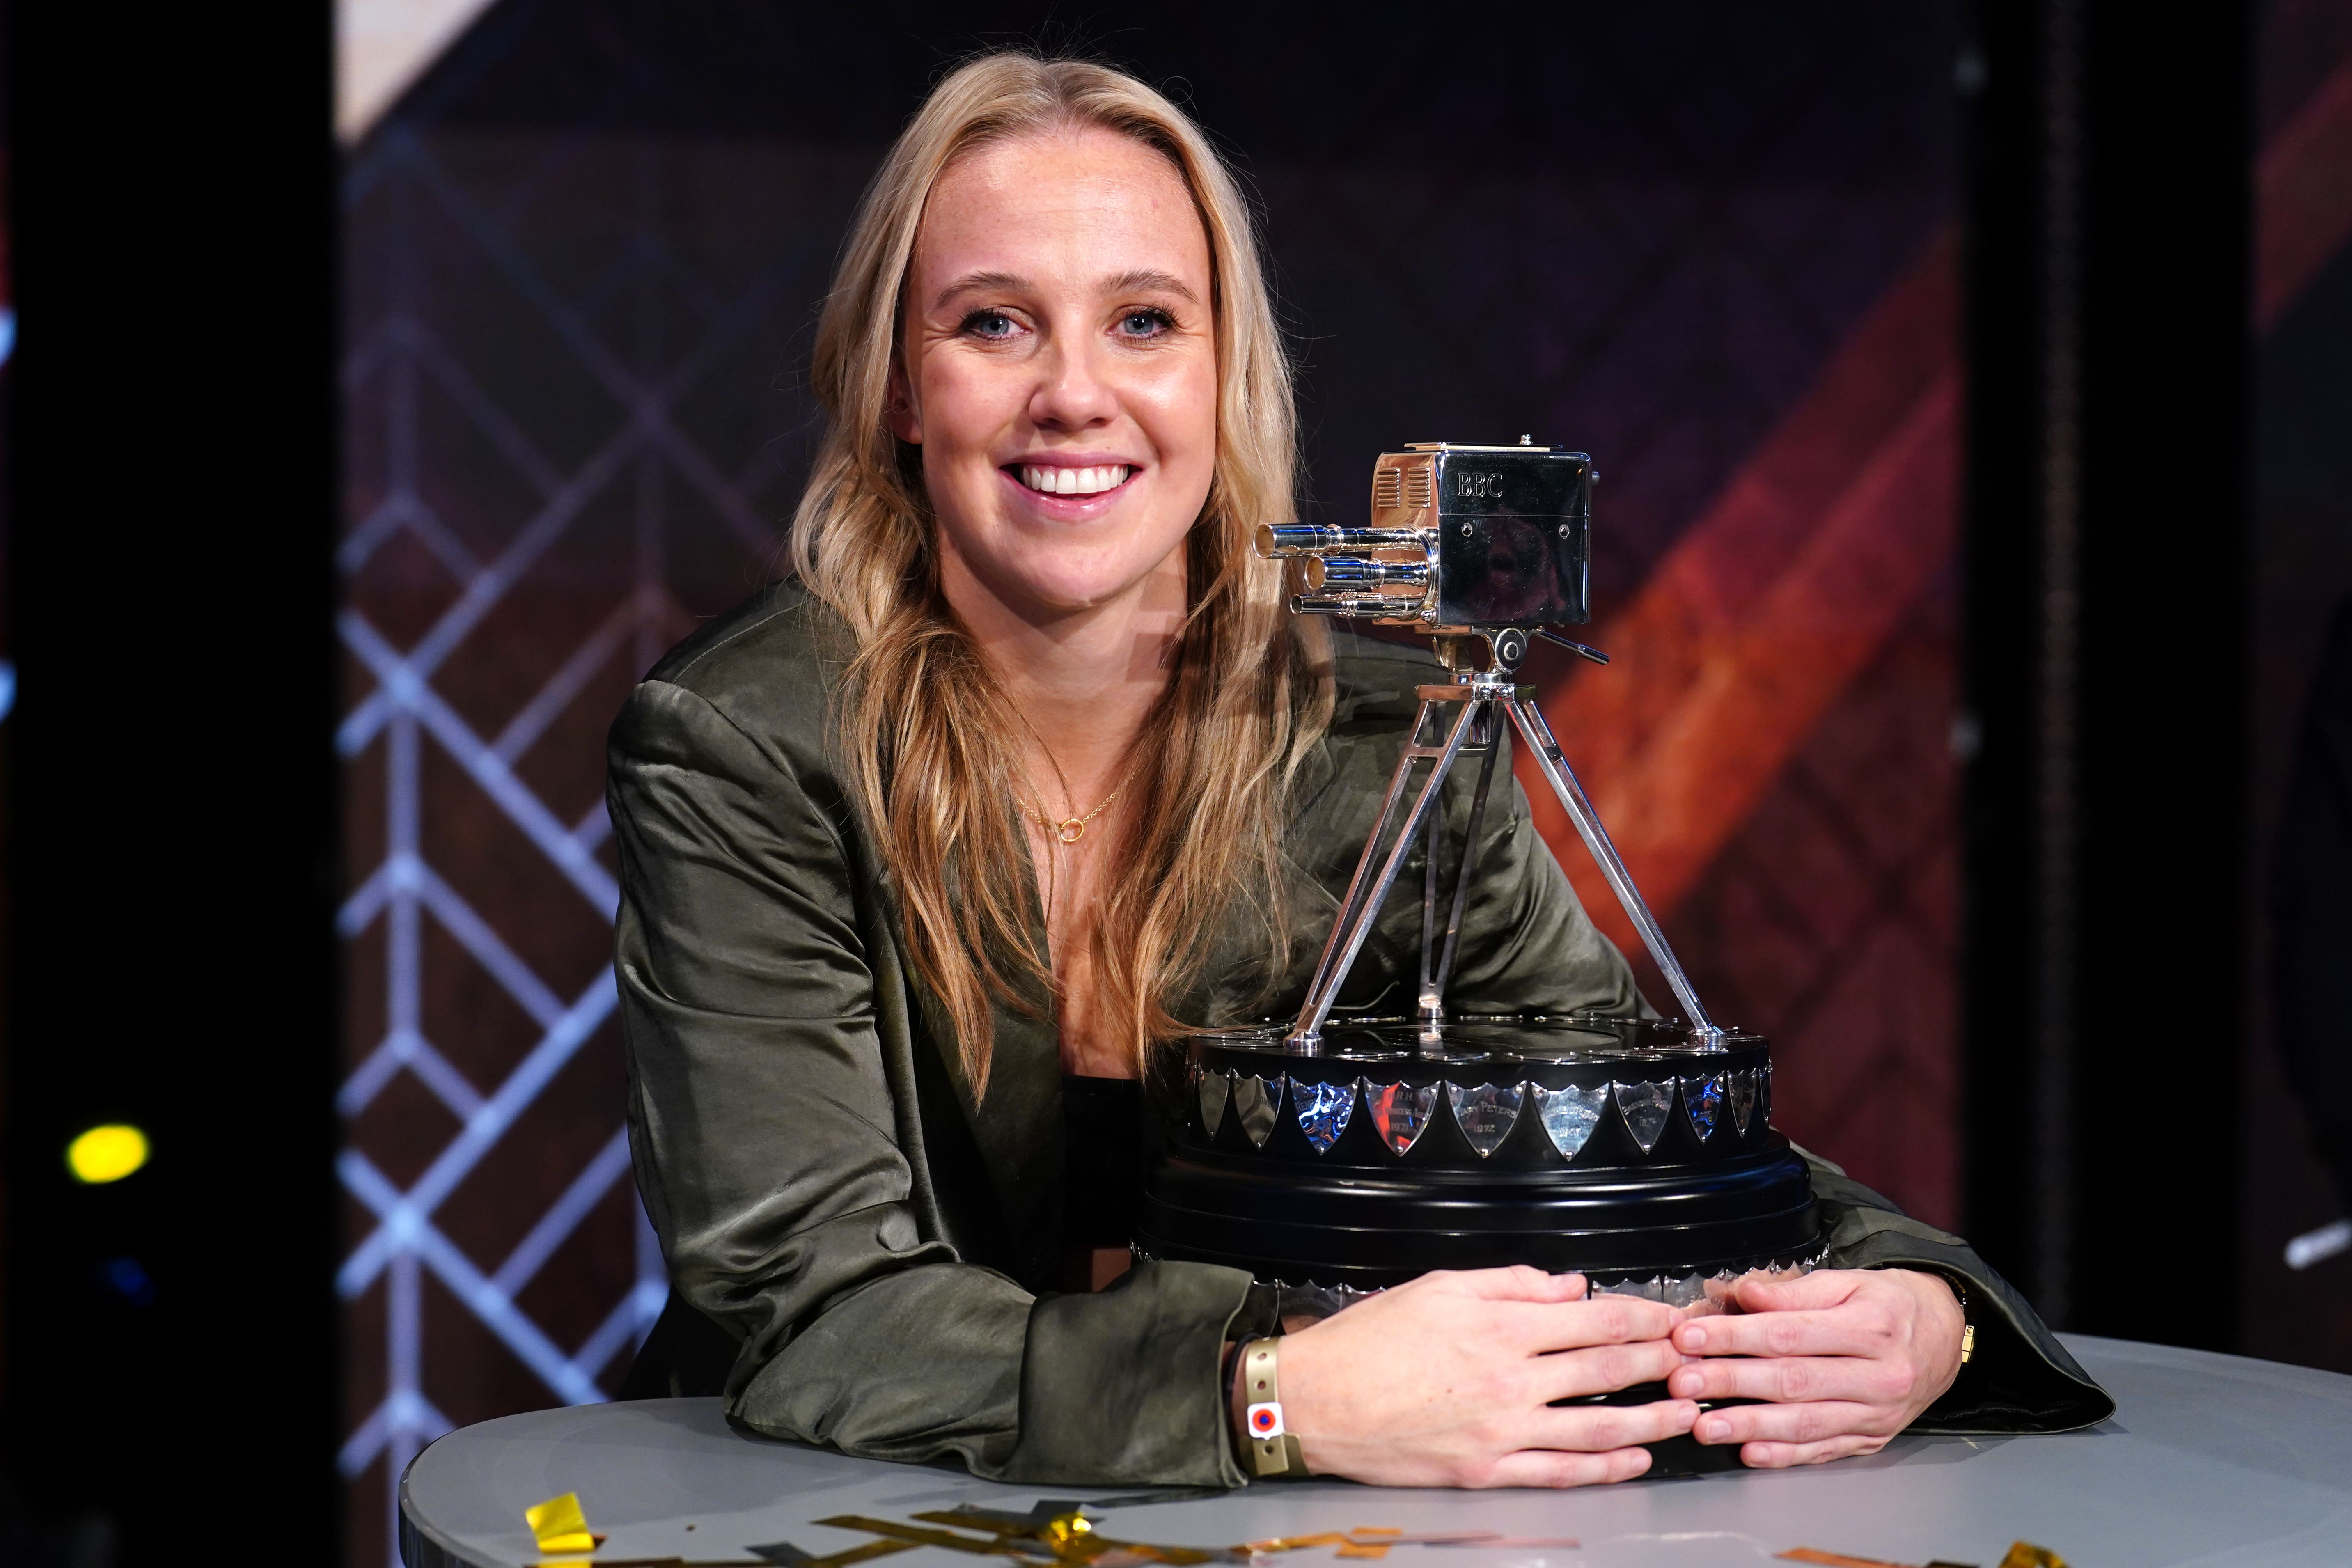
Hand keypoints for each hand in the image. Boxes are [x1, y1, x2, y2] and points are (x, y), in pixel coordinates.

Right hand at [1263, 1267, 1698, 1487]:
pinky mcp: (1487, 1470)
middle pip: (1605, 1369)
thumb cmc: (1370, 1341)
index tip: (1672, 1317)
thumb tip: (1570, 1286)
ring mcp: (1501, 1429)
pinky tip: (1636, 1460)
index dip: (1642, 1317)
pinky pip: (1561, 1471)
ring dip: (1651, 1420)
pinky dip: (1605, 1468)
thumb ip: (1510, 1282)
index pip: (1592, 1317)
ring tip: (1688, 1412)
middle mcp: (1508, 1377)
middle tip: (1698, 1359)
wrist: (1316, 1400)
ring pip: (1597, 1426)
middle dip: (1660, 1363)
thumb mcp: (1438, 1286)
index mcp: (1497, 1324)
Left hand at [1666, 1268, 1963, 1467]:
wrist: (1943, 1338)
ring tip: (1704, 1425)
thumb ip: (1793, 1291)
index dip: (1736, 1337)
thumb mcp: (1848, 1283)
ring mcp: (1876, 1414)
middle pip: (1793, 1381)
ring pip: (1805, 1423)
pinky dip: (1784, 1455)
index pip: (1790, 1334)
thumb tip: (1743, 1293)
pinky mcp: (1871, 1439)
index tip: (1691, 1337)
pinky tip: (1750, 1453)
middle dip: (1731, 1382)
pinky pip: (1822, 1450)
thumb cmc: (1887, 1305)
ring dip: (1749, 1426)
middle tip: (1683, 1383)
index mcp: (1871, 1328)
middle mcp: (1878, 1376)